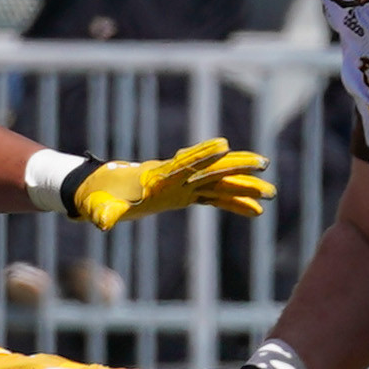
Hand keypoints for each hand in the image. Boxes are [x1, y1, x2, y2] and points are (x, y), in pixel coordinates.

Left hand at [64, 138, 271, 227]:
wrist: (100, 191)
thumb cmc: (98, 197)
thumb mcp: (99, 206)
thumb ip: (103, 213)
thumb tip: (101, 223)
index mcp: (157, 177)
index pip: (183, 164)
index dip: (202, 155)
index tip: (224, 145)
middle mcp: (175, 178)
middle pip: (210, 170)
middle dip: (236, 167)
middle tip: (263, 164)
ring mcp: (182, 186)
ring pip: (218, 184)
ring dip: (243, 187)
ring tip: (270, 192)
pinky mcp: (185, 196)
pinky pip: (213, 199)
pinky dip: (233, 204)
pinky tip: (255, 211)